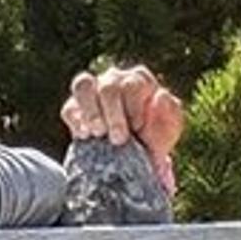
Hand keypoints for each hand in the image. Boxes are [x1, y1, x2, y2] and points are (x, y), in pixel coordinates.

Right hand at [62, 65, 185, 197]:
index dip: (134, 107)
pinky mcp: (74, 107)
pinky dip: (76, 121)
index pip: (133, 84)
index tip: (138, 129)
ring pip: (83, 86)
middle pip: (108, 86)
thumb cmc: (154, 139)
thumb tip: (160, 96)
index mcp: (138, 80)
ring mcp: (92, 90)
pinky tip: (86, 137)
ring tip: (98, 133)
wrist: (134, 160)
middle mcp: (113, 79)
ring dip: (91, 111)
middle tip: (119, 139)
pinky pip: (69, 108)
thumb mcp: (170, 128)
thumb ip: (171, 111)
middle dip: (114, 114)